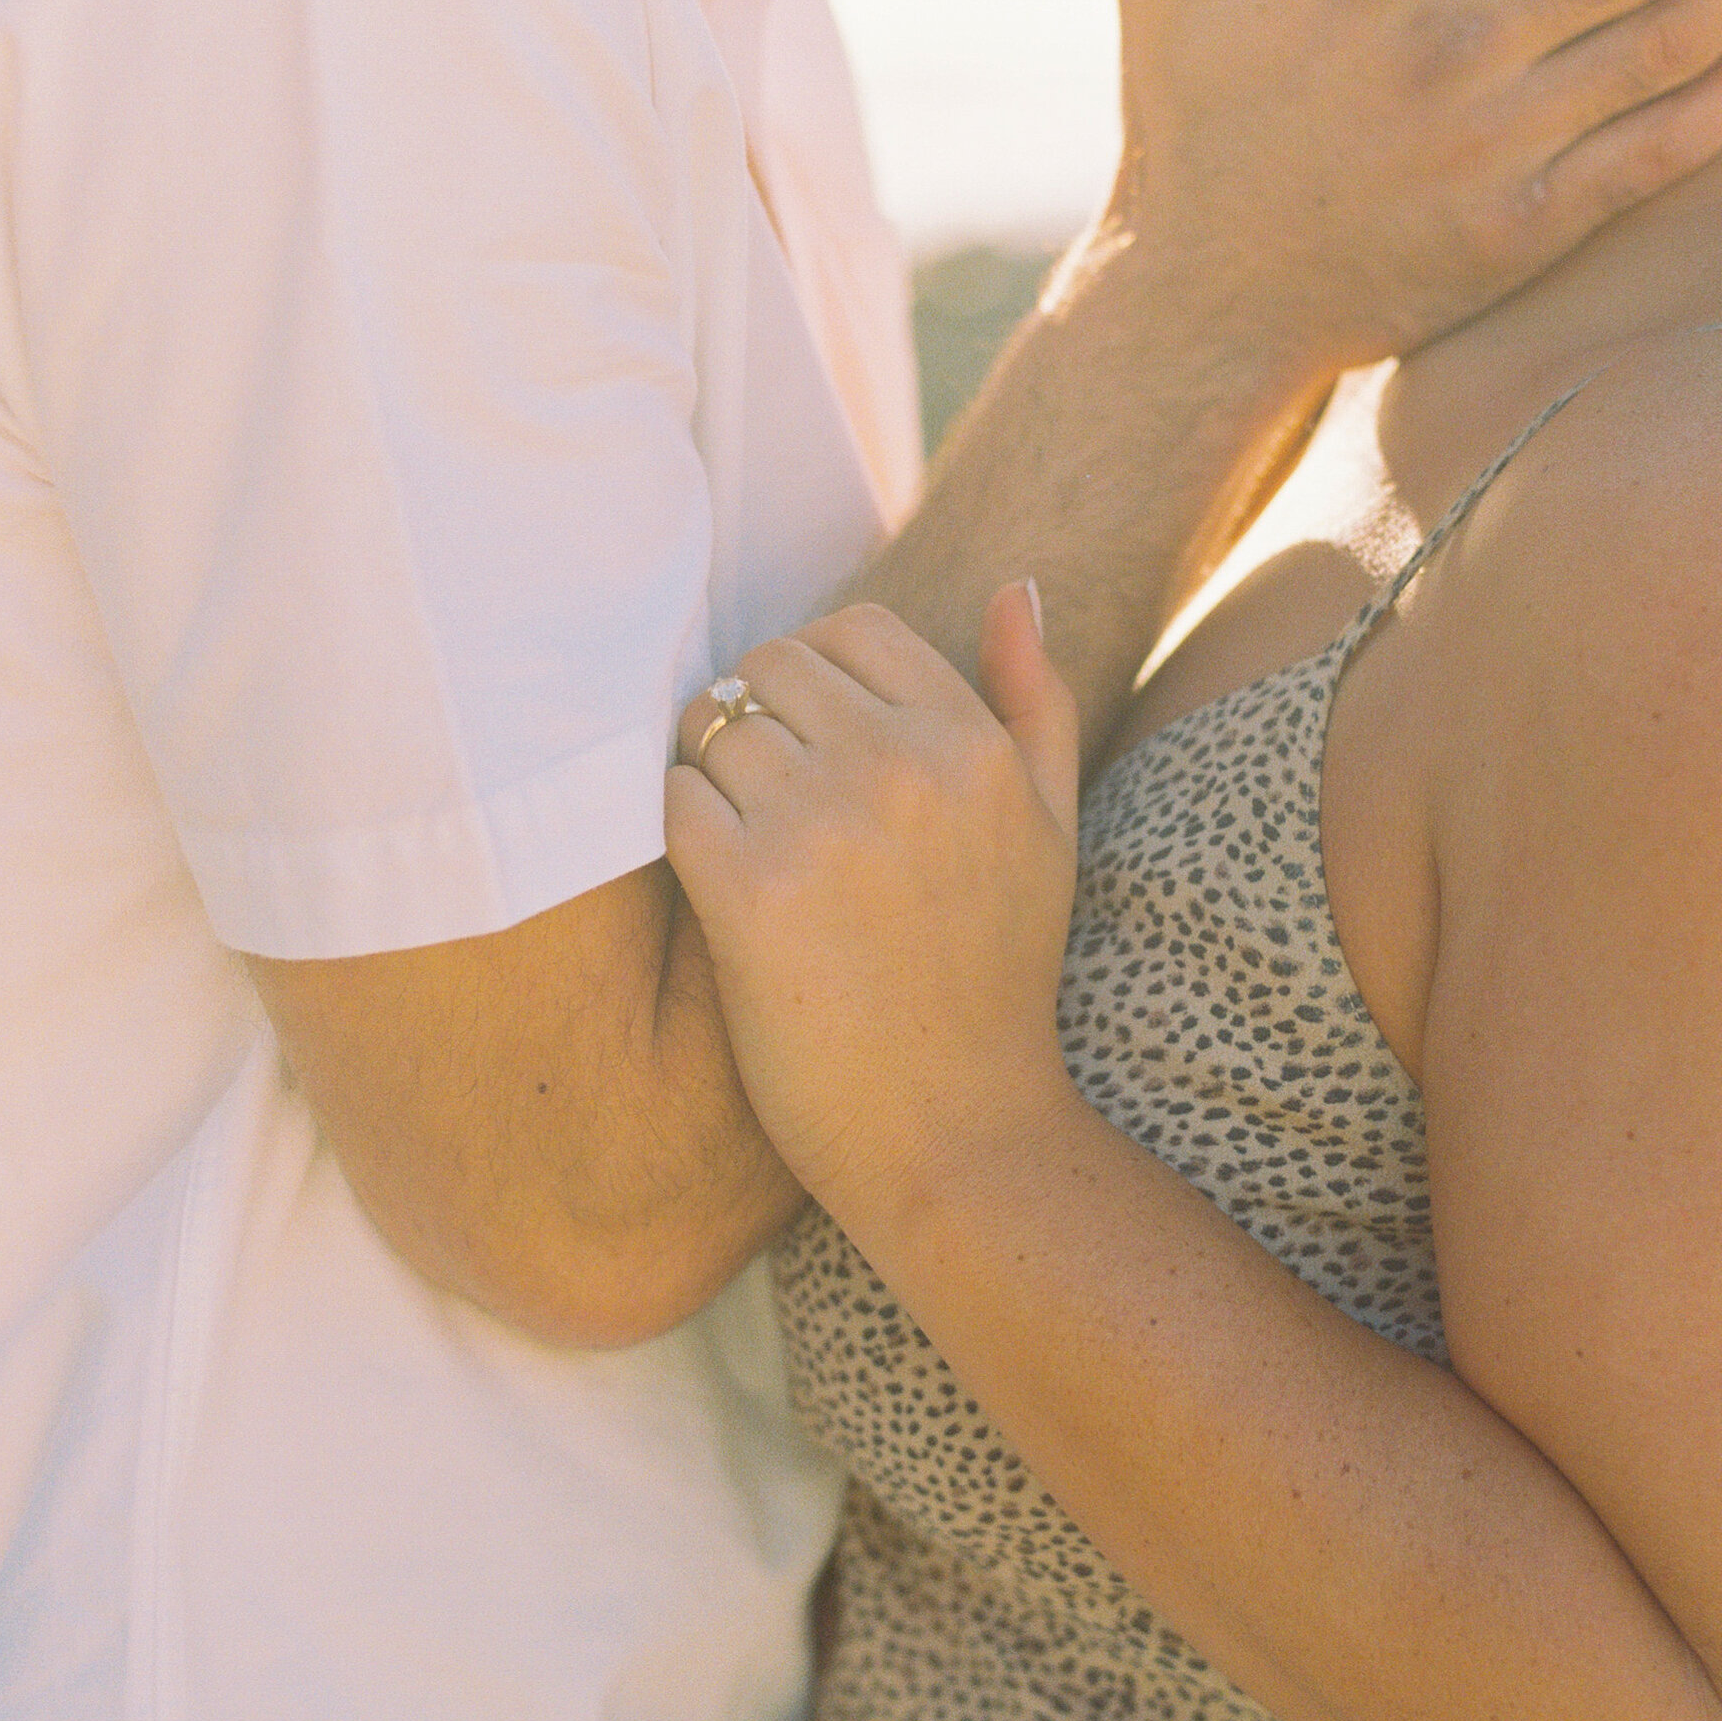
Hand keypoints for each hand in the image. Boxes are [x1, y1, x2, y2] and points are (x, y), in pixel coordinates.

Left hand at [665, 586, 1081, 1232]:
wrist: (953, 1133)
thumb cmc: (995, 982)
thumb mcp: (1049, 833)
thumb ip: (1037, 702)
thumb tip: (1015, 587)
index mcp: (972, 745)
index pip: (852, 631)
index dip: (813, 679)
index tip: (810, 744)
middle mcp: (901, 767)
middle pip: (768, 669)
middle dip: (753, 719)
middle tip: (765, 799)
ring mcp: (822, 824)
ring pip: (712, 729)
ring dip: (710, 776)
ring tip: (744, 846)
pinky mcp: (747, 888)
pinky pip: (672, 800)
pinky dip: (679, 831)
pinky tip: (715, 886)